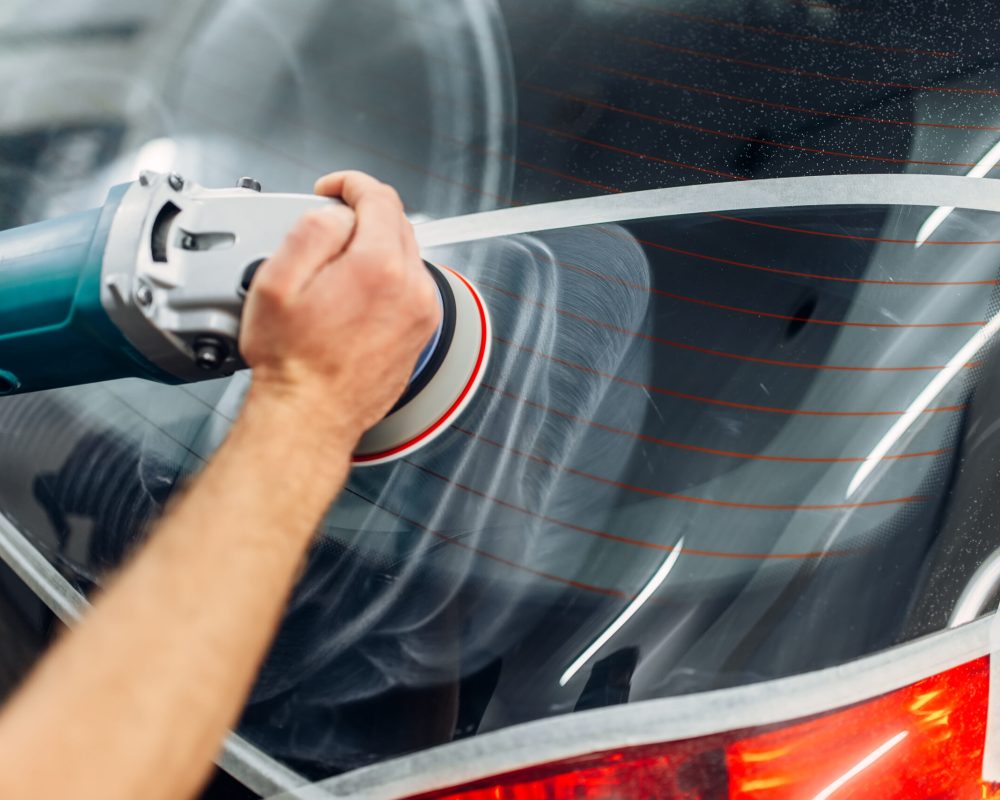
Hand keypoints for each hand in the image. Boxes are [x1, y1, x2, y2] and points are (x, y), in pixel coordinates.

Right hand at [239, 171, 441, 444]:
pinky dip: (386, 275)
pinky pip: (409, 284)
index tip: (331, 189)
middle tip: (328, 224)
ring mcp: (422, 311)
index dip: (349, 184)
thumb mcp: (277, 282)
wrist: (312, 415)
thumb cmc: (292, 362)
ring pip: (405, 252)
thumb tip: (337, 214)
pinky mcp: (422, 330)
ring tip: (336, 264)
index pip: (378, 197)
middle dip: (362, 213)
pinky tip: (354, 293)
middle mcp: (411, 287)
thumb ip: (312, 230)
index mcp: (378, 267)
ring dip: (374, 244)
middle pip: (396, 221)